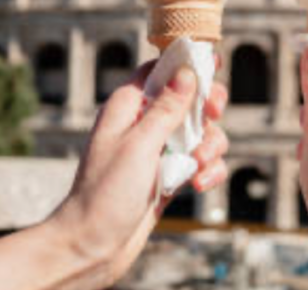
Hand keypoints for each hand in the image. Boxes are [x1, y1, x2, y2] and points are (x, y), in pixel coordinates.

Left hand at [50, 62, 229, 286]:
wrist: (94, 245)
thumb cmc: (105, 192)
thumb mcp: (139, 144)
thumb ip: (166, 108)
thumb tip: (187, 72)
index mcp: (128, 106)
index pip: (161, 69)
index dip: (187, 64)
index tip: (213, 64)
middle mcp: (144, 123)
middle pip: (189, 98)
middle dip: (207, 108)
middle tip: (213, 115)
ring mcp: (158, 150)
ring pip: (201, 132)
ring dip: (210, 146)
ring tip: (198, 166)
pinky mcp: (170, 174)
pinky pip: (201, 162)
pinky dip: (208, 170)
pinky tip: (199, 184)